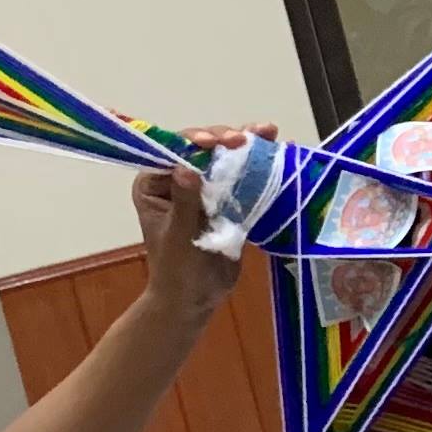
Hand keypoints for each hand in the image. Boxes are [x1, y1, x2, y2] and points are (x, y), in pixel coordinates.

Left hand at [134, 124, 272, 331]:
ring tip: (268, 131)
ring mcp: (202, 187)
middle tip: (248, 137)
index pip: (174, 150)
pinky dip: (257, 164)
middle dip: (226, 139)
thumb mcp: (180, 237)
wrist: (195, 300)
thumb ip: (185, 203)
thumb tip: (187, 168)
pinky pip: (240, 175)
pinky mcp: (225, 198)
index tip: (217, 142)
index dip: (197, 141)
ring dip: (247, 144)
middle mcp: (176, 179)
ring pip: (224, 157)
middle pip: (203, 148)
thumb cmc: (177, 272)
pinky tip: (276, 149)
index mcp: (154, 183)